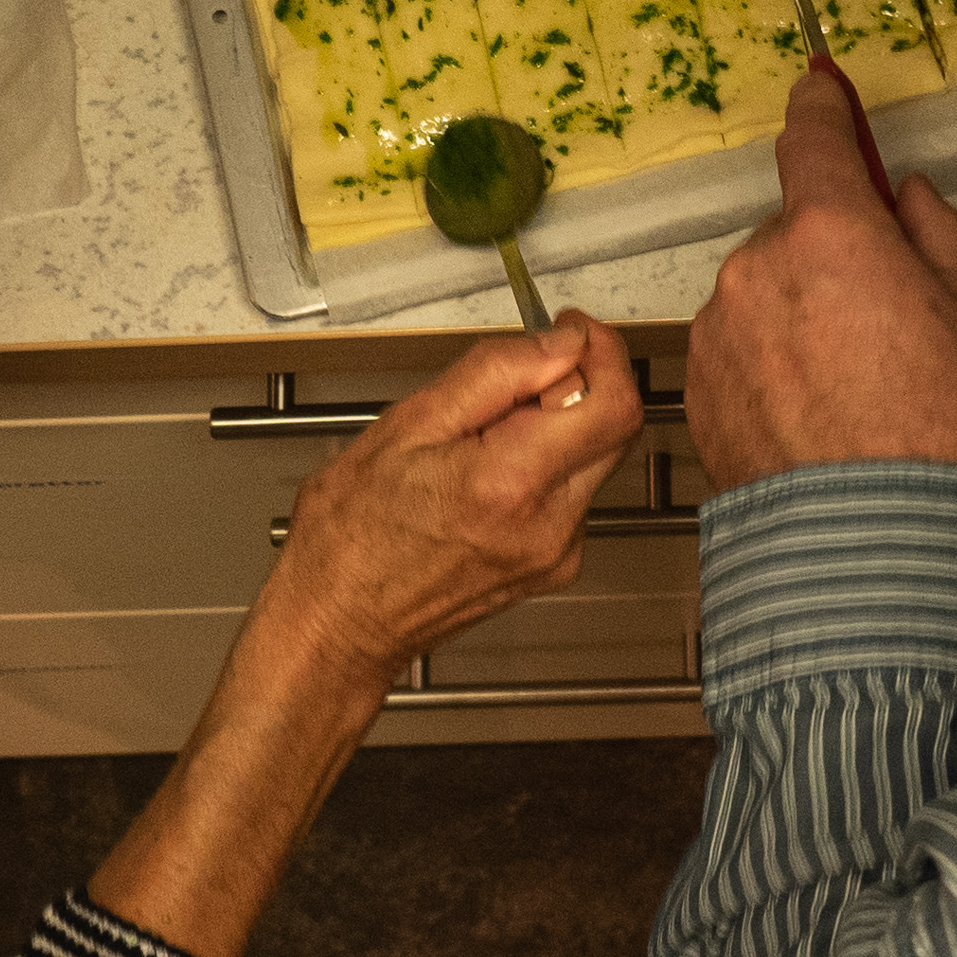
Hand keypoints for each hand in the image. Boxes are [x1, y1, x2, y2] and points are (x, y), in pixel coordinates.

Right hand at [256, 314, 644, 688]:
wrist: (341, 623)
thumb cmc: (352, 535)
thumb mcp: (408, 424)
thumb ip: (496, 374)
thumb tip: (559, 343)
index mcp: (511, 482)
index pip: (614, 404)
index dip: (603, 353)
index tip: (571, 333)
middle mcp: (550, 525)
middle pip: (615, 429)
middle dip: (579, 385)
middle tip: (518, 377)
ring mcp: (557, 553)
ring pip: (593, 460)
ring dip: (557, 428)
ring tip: (481, 438)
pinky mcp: (553, 567)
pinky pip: (572, 495)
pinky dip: (544, 466)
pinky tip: (485, 475)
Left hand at [685, 73, 956, 491]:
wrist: (866, 537)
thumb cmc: (930, 426)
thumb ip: (937, 229)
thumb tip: (906, 197)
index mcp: (830, 231)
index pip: (813, 139)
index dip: (821, 108)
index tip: (819, 88)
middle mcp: (758, 264)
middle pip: (796, 232)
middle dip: (831, 259)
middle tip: (881, 325)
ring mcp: (719, 325)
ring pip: (763, 293)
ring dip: (796, 316)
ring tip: (848, 387)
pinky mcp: (698, 381)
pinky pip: (738, 347)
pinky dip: (768, 364)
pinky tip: (811, 412)